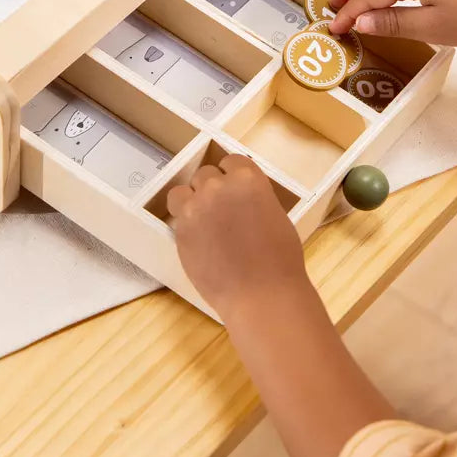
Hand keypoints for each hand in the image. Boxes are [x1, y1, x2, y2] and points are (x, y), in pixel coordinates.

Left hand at [167, 154, 307, 316]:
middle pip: (205, 174)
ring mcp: (196, 207)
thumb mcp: (274, 214)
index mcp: (248, 178)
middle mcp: (218, 186)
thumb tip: (240, 200)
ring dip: (191, 201)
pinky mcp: (180, 230)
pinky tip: (197, 238)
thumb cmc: (280, 259)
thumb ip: (253, 198)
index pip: (231, 161)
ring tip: (201, 221)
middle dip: (212, 189)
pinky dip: (184, 223)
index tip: (233, 190)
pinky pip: (176, 216)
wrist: (261, 294)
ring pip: (183, 191)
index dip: (232, 175)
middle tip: (221, 212)